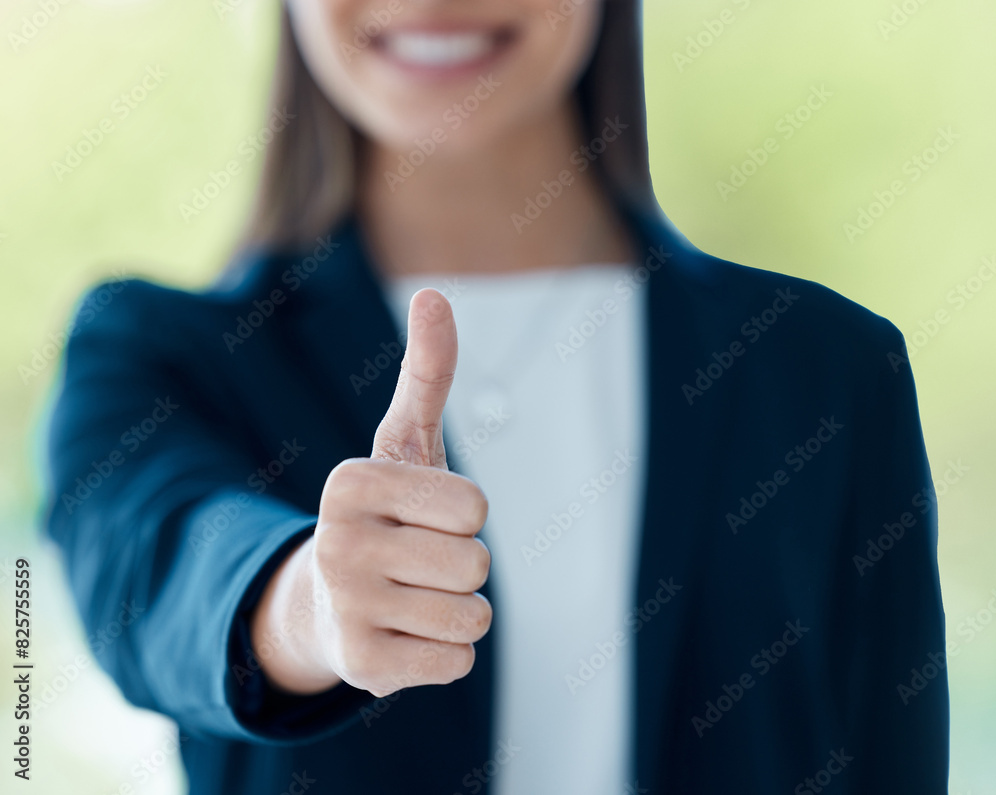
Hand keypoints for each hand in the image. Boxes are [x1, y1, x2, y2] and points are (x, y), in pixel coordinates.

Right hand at [250, 289, 491, 697]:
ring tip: (412, 599)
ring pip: (474, 617)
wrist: (323, 604)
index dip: (463, 515)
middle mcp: (336, 545)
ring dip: (458, 610)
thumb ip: (426, 373)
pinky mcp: (361, 669)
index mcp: (349, 483)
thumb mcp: (403, 445)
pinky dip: (444, 653)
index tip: (421, 518)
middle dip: (464, 566)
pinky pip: (458, 662)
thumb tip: (435, 294)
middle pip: (476, 563)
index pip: (473, 506)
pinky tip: (403, 636)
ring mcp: (346, 610)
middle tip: (418, 564)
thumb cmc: (382, 515)